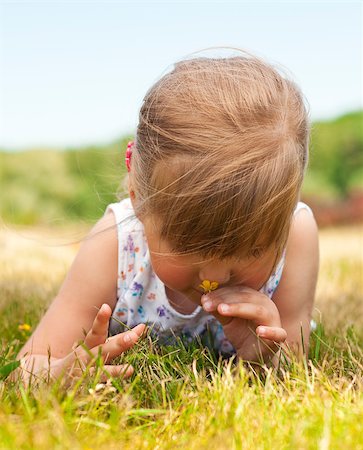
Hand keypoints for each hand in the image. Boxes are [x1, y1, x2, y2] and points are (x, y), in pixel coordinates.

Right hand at [20, 304, 145, 383]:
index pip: (96, 331)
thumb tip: (140, 329)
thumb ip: (114, 342)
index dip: (101, 319)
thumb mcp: (90, 349)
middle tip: (133, 336)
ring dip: (115, 371)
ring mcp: (82, 376)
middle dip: (119, 343)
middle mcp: (84, 359)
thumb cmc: (75, 362)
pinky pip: (93, 390)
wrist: (45, 381)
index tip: (105, 307)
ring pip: (99, 372)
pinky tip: (115, 391)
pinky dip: (103, 391)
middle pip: (102, 349)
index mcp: (86, 347)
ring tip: (130, 369)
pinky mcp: (80, 391)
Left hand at [201, 286, 286, 361]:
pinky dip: (270, 332)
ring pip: (257, 310)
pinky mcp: (278, 337)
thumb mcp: (227, 320)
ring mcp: (273, 320)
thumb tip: (203, 299)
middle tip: (206, 304)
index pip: (236, 291)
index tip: (203, 299)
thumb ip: (219, 309)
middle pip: (244, 297)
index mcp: (254, 297)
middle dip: (224, 300)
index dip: (219, 293)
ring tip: (222, 310)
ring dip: (238, 308)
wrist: (255, 356)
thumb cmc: (242, 332)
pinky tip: (260, 332)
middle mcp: (265, 304)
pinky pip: (278, 334)